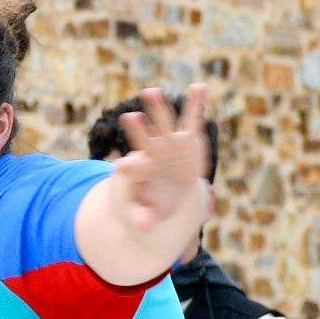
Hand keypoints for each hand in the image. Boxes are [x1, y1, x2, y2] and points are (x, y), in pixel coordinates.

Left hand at [100, 86, 213, 238]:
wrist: (171, 186)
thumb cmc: (158, 200)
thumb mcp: (150, 213)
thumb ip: (145, 219)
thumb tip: (143, 230)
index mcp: (144, 172)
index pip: (134, 170)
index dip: (128, 169)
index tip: (119, 167)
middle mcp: (154, 153)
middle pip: (144, 141)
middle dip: (138, 130)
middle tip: (129, 117)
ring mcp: (170, 143)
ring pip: (165, 124)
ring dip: (159, 108)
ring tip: (152, 90)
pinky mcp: (187, 138)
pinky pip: (192, 119)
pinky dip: (196, 104)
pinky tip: (200, 87)